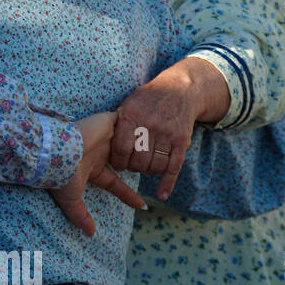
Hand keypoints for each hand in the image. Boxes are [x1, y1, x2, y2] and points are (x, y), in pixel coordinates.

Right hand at [50, 112, 144, 236]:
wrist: (58, 152)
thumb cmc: (62, 175)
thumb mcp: (72, 200)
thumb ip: (81, 216)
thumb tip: (90, 234)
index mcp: (92, 167)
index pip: (115, 183)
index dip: (128, 195)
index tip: (141, 206)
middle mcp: (99, 151)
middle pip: (125, 159)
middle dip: (139, 165)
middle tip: (154, 171)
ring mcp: (104, 136)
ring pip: (129, 139)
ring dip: (141, 144)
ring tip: (159, 148)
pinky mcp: (107, 121)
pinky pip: (128, 122)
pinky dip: (138, 126)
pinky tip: (150, 128)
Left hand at [110, 58, 226, 200]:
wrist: (180, 90)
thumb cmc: (147, 99)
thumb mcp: (129, 104)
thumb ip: (118, 123)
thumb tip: (101, 143)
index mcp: (133, 117)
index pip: (122, 148)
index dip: (117, 160)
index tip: (117, 163)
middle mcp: (151, 126)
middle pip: (138, 160)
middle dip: (132, 168)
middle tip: (130, 166)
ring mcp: (169, 134)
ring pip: (155, 165)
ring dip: (147, 172)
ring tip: (143, 168)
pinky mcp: (182, 142)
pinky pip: (174, 167)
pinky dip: (167, 183)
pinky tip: (161, 194)